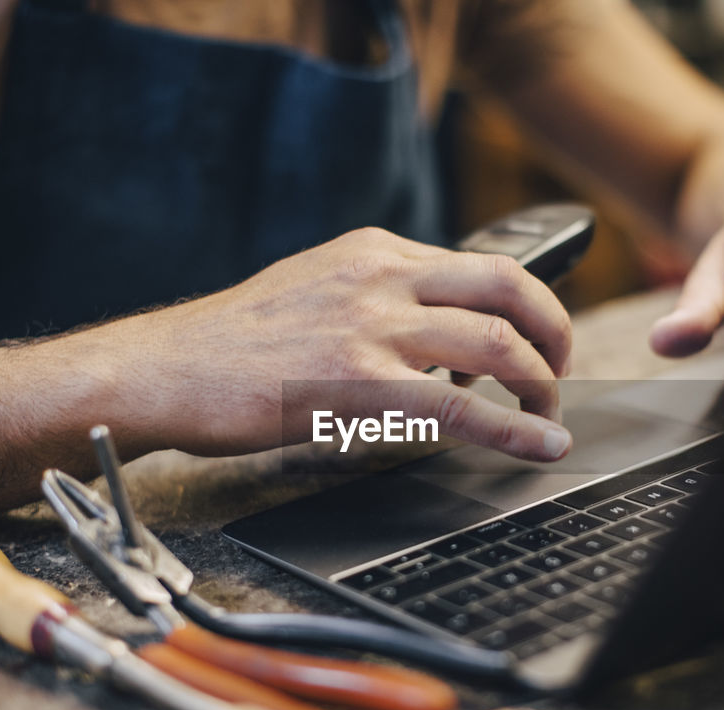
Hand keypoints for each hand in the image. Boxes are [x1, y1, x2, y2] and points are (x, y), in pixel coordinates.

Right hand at [91, 228, 572, 461]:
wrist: (164, 369)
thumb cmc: (234, 343)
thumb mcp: (318, 289)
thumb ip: (382, 301)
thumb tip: (445, 342)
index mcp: (375, 251)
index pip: (486, 266)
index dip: (532, 309)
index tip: (541, 345)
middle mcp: (380, 275)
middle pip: (509, 291)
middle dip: (555, 338)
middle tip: (559, 378)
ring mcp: (370, 326)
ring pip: (497, 345)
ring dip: (540, 387)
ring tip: (545, 419)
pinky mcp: (355, 382)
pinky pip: (461, 406)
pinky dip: (515, 428)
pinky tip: (538, 445)